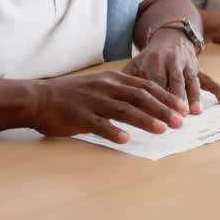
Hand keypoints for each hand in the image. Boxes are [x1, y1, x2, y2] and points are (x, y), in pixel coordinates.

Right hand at [26, 71, 187, 142]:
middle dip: (163, 109)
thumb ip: (121, 93)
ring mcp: (92, 101)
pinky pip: (98, 124)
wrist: (37, 98)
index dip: (166, 97)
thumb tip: (146, 105)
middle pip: (140, 97)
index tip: (182, 108)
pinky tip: (126, 140)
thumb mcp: (99, 87)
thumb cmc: (71, 95)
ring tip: (162, 130)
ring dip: (145, 119)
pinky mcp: (78, 116)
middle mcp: (106, 88)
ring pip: (124, 109)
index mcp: (113, 80)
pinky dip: (112, 131)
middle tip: (180, 122)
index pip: (146, 87)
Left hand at [124, 30, 219, 113]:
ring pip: (191, 81)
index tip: (153, 113)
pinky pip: (209, 79)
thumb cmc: (150, 57)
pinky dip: (217, 89)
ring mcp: (186, 65)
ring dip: (195, 96)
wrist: (171, 36)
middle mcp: (171, 62)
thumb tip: (110, 96)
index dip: (155, 97)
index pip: (154, 82)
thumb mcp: (135, 64)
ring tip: (196, 112)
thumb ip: (125, 79)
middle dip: (176, 100)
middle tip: (177, 118)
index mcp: (153, 61)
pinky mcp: (198, 67)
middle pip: (174, 83)